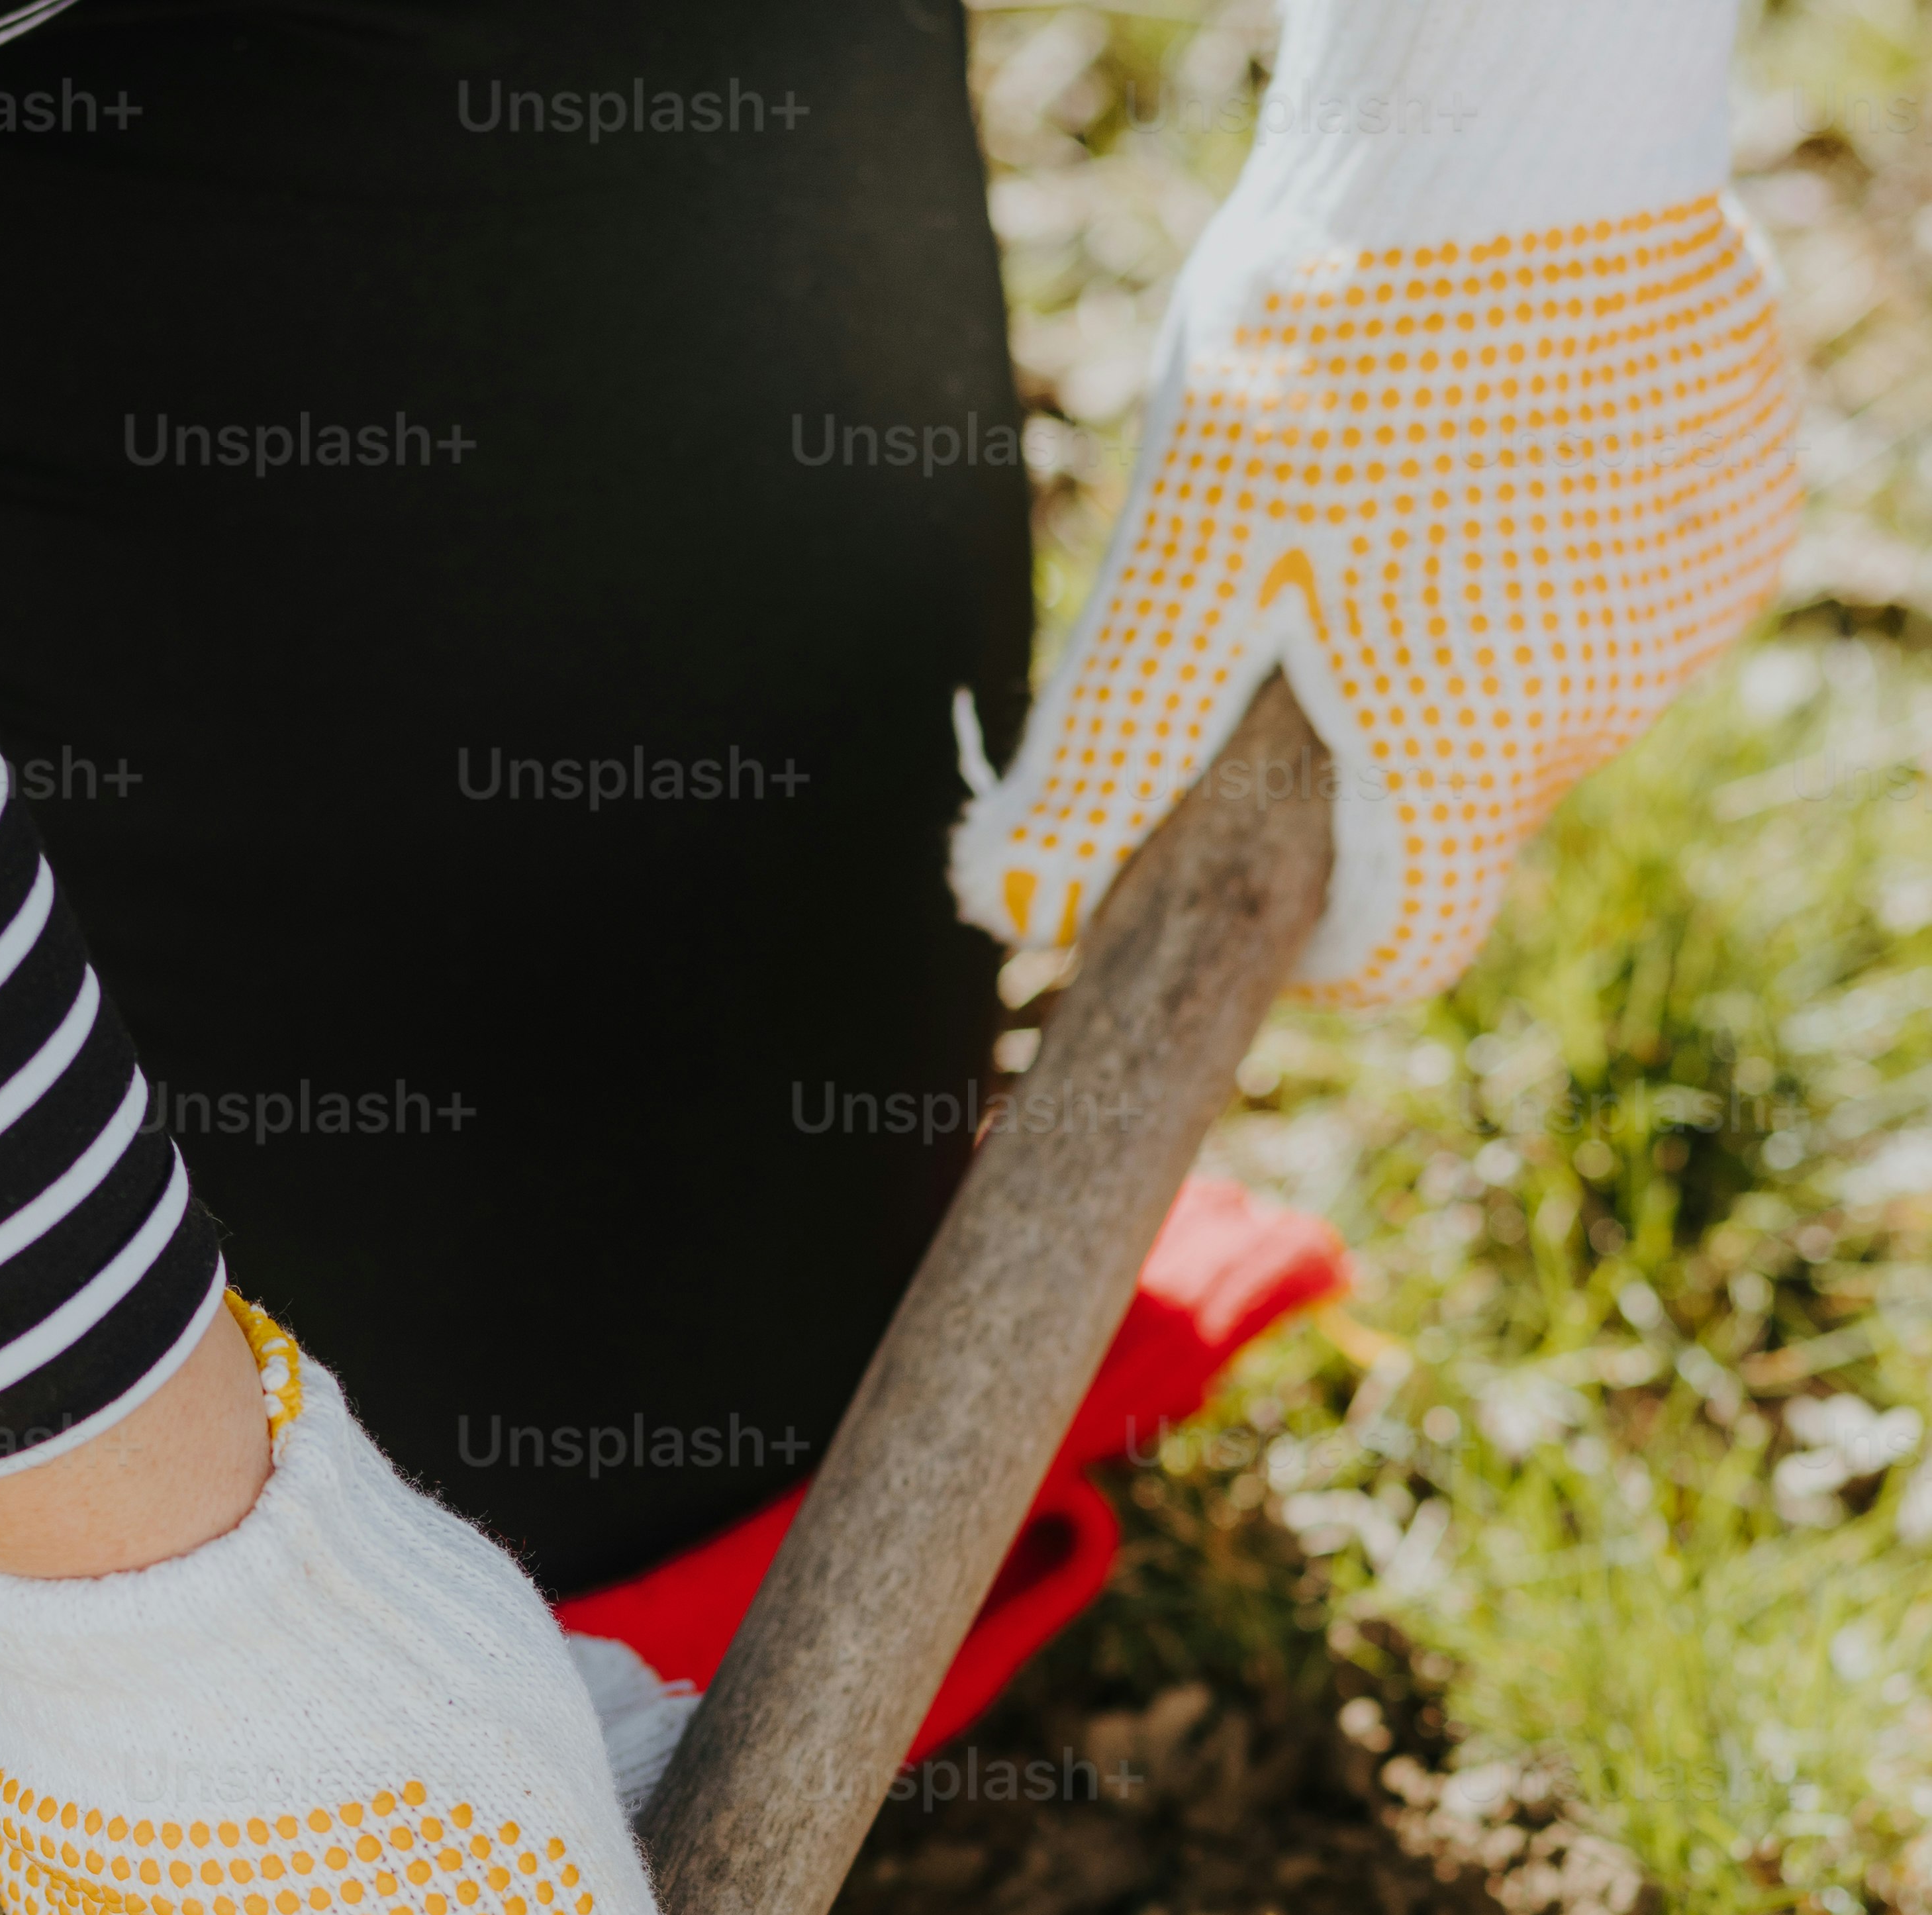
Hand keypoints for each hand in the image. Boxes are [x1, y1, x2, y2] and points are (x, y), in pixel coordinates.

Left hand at [952, 0, 1795, 1004]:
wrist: (1512, 125)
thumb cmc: (1332, 348)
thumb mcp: (1180, 566)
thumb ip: (1106, 759)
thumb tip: (1015, 913)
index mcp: (1464, 752)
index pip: (1404, 948)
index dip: (1321, 932)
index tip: (1264, 858)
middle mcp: (1600, 709)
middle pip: (1464, 798)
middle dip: (1378, 733)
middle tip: (1308, 584)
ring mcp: (1687, 608)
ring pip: (1547, 681)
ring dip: (1471, 621)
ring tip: (1409, 479)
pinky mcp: (1740, 505)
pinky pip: (1632, 577)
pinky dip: (1564, 538)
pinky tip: (1508, 429)